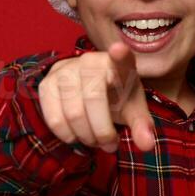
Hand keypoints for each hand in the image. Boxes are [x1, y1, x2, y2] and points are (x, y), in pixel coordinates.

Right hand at [38, 40, 156, 153]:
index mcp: (118, 64)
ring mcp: (66, 69)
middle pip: (94, 99)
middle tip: (110, 144)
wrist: (90, 91)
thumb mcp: (132, 110)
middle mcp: (90, 60)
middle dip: (102, 132)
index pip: (121, 58)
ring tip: (94, 141)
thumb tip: (147, 145)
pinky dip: (66, 134)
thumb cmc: (116, 98)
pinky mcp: (47, 83)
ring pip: (73, 113)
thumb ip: (141, 126)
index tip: (119, 49)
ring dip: (85, 136)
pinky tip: (75, 135)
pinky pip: (53, 117)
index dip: (119, 54)